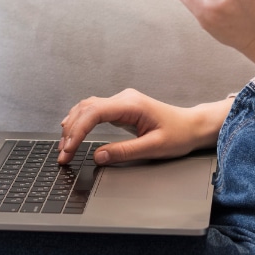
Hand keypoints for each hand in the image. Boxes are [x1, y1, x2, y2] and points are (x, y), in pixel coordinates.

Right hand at [58, 89, 231, 165]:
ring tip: (64, 147)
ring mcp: (122, 101)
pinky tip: (72, 130)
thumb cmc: (178, 134)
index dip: (77, 131)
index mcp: (131, 105)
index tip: (68, 150)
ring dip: (73, 125)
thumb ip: (125, 151)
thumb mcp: (153, 147)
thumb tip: (98, 156)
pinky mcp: (122, 107)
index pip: (94, 113)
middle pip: (87, 108)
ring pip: (88, 107)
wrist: (192, 126)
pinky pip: (95, 110)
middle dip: (70, 131)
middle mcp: (124, 98)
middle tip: (63, 155)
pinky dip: (81, 121)